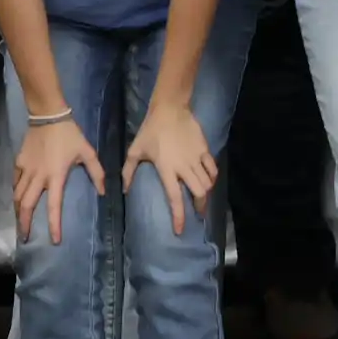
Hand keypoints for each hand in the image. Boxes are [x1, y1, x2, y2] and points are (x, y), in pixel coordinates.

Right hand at [13, 116, 108, 245]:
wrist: (48, 115)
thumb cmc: (69, 135)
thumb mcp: (87, 152)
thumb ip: (96, 173)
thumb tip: (103, 192)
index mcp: (55, 177)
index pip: (53, 206)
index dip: (54, 225)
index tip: (54, 240)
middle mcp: (38, 177)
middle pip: (26, 206)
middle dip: (24, 223)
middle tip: (25, 237)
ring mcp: (26, 170)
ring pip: (17, 196)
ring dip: (17, 211)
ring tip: (19, 222)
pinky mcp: (19, 162)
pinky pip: (14, 182)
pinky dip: (15, 192)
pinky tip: (17, 198)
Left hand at [125, 99, 219, 236]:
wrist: (170, 108)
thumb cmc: (151, 130)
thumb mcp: (135, 150)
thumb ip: (129, 171)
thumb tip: (124, 191)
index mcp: (167, 169)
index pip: (175, 198)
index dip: (179, 216)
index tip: (180, 230)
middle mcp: (184, 166)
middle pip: (198, 193)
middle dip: (199, 206)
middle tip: (196, 213)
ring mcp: (196, 158)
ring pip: (208, 183)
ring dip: (206, 194)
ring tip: (202, 199)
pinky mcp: (204, 149)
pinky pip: (213, 168)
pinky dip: (212, 177)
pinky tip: (209, 181)